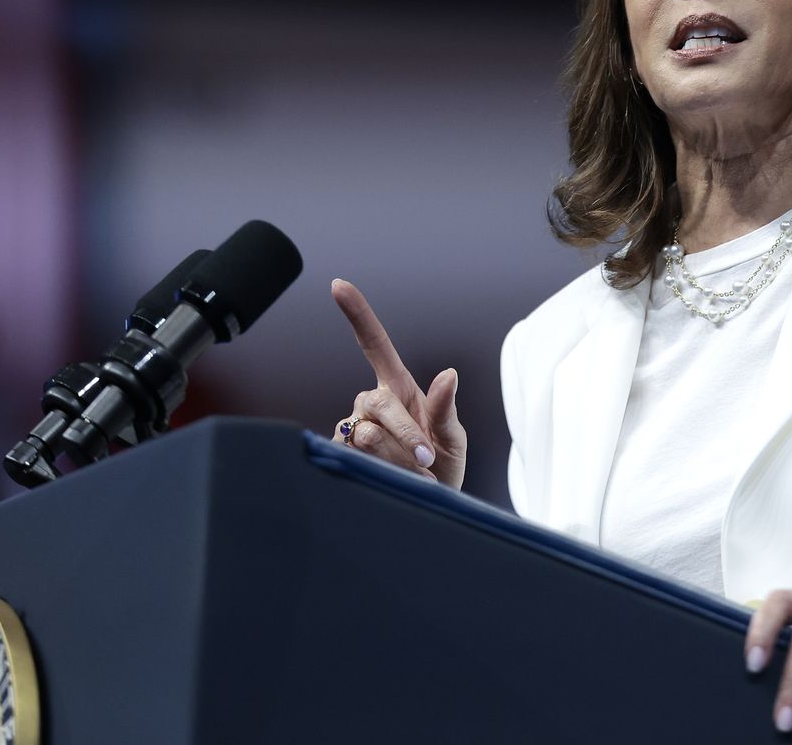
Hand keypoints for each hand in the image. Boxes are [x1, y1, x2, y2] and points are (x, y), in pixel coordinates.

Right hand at [330, 278, 466, 489]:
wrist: (426, 507)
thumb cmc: (441, 467)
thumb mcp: (453, 438)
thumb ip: (446, 409)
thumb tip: (449, 374)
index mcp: (399, 388)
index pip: (374, 344)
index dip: (357, 314)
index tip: (338, 285)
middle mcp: (371, 404)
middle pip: (378, 403)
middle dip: (406, 433)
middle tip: (428, 459)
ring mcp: (354, 429)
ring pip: (366, 434)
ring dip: (397, 457)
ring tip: (414, 473)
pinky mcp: (342, 455)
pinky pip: (354, 457)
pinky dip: (382, 471)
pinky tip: (392, 478)